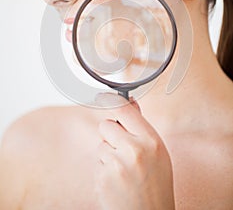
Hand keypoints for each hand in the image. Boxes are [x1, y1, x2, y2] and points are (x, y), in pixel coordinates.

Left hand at [94, 93, 174, 209]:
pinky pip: (97, 162)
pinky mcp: (102, 178)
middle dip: (111, 134)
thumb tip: (129, 101)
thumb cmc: (156, 184)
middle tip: (122, 149)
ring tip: (124, 171)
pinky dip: (104, 169)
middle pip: (106, 125)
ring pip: (100, 144)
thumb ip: (141, 127)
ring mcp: (116, 164)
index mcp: (150, 141)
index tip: (104, 97)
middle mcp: (133, 150)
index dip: (112, 101)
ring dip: (108, 154)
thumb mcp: (157, 152)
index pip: (124, 110)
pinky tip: (117, 181)